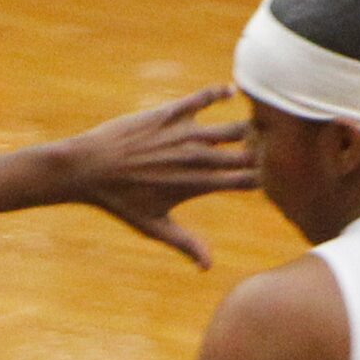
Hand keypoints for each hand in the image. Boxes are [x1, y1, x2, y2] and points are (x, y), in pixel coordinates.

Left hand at [55, 87, 257, 268]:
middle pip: (247, 152)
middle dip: (261, 151)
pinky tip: (230, 92)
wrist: (90, 168)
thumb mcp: (155, 227)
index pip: (246, 181)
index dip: (262, 179)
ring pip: (232, 126)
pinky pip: (203, 97)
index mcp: (199, 185)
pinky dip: (220, 93)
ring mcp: (185, 132)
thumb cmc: (121, 202)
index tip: (266, 179)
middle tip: (270, 150)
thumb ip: (186, 244)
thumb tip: (208, 267)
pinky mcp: (170, 112)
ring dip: (247, 126)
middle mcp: (198, 157)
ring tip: (255, 125)